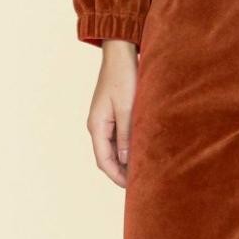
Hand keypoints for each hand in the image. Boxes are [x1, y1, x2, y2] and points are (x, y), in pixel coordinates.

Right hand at [86, 40, 138, 186]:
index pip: (104, 160)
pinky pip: (118, 135)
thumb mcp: (127, 106)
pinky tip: (139, 147)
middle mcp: (97, 124)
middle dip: (121, 170)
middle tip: (140, 180)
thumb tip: (126, 159)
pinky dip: (127, 144)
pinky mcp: (112, 111)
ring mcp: (104, 118)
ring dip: (125, 157)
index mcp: (97, 125)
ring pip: (113, 146)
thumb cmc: (123, 76)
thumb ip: (126, 134)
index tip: (132, 187)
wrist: (120, 51)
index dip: (117, 176)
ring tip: (142, 167)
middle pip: (107, 156)